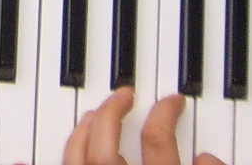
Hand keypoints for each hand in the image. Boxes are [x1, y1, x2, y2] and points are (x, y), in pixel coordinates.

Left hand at [65, 88, 225, 164]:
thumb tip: (208, 157)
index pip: (157, 140)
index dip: (166, 113)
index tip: (173, 99)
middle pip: (105, 146)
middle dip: (112, 111)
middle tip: (125, 93)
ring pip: (76, 158)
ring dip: (82, 131)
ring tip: (93, 116)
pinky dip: (49, 159)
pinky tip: (43, 154)